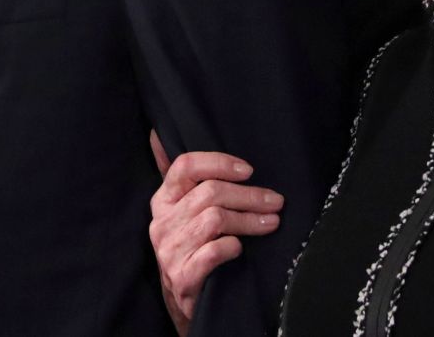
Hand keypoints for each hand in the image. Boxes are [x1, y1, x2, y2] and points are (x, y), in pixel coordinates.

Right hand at [148, 131, 282, 335]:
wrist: (184, 299)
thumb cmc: (190, 247)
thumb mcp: (179, 211)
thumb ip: (180, 178)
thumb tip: (157, 134)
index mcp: (163, 200)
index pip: (185, 166)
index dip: (219, 163)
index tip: (249, 170)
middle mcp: (161, 222)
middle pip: (209, 193)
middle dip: (248, 195)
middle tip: (276, 201)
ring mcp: (169, 250)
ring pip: (215, 220)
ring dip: (249, 220)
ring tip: (271, 222)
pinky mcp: (181, 276)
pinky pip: (212, 252)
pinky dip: (231, 247)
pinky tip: (242, 248)